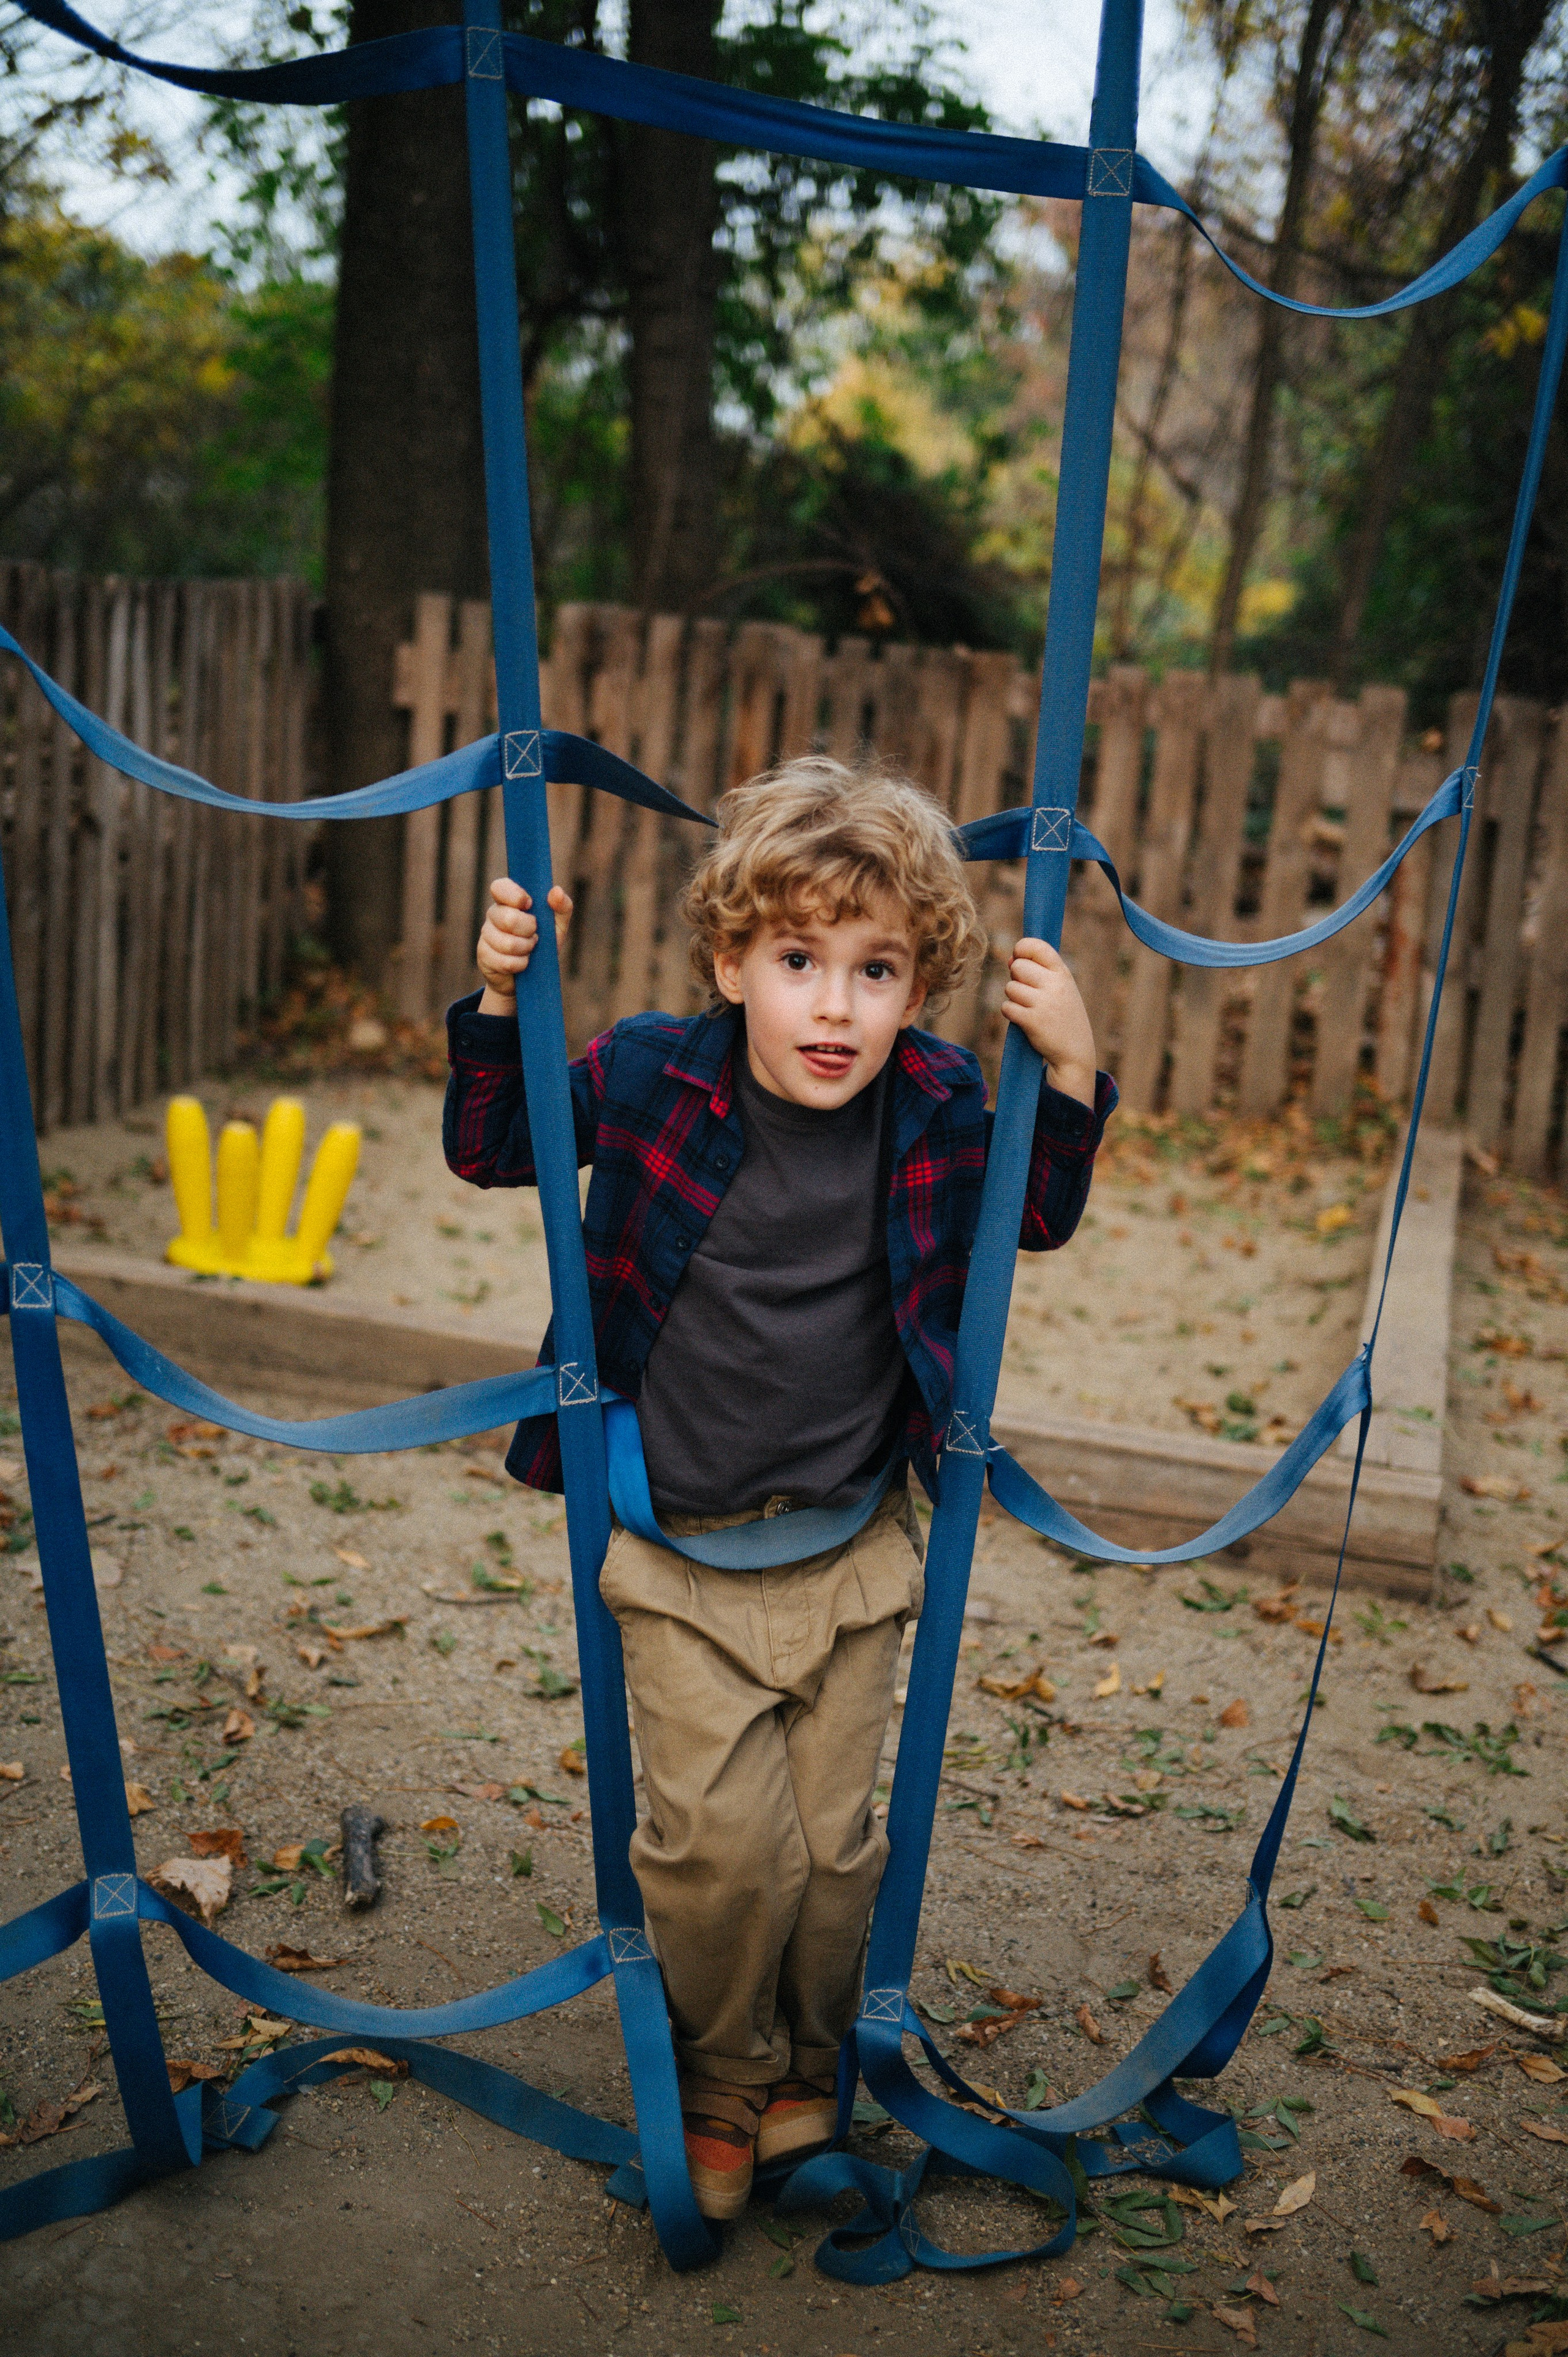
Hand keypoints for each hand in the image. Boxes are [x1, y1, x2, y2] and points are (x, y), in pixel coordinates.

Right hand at [476, 876, 572, 1010]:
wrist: (530, 977)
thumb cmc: (543, 945)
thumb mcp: (557, 926)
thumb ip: (562, 907)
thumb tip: (556, 891)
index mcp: (508, 901)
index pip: (499, 887)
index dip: (515, 895)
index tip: (530, 904)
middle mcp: (493, 915)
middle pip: (509, 918)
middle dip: (529, 929)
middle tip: (535, 935)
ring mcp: (486, 936)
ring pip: (508, 943)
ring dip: (526, 949)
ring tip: (529, 949)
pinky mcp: (484, 957)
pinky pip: (506, 962)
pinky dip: (521, 964)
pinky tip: (522, 963)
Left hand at [1001, 937, 1096, 1105]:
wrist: (1075, 1052)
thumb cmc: (1063, 1017)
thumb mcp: (1060, 989)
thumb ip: (1038, 972)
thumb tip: (1009, 959)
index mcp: (1063, 974)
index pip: (1037, 946)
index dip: (1021, 949)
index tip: (1019, 958)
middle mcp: (1055, 985)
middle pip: (1018, 966)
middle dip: (1016, 978)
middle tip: (1028, 993)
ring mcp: (1044, 1003)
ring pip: (1010, 988)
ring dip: (1013, 998)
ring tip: (1030, 1008)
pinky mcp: (1032, 1021)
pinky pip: (1007, 1007)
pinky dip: (1011, 1013)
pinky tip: (1024, 1020)